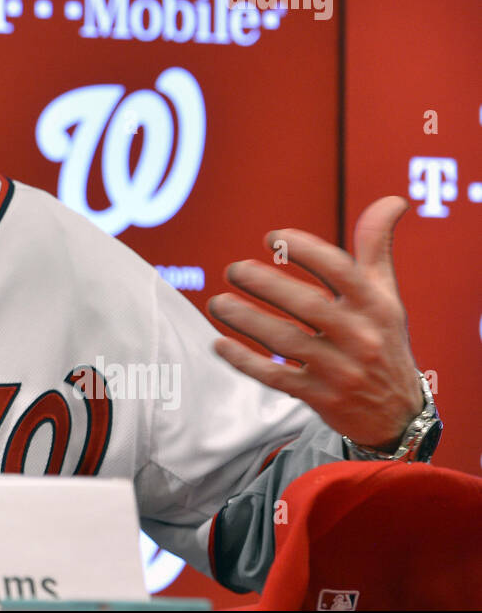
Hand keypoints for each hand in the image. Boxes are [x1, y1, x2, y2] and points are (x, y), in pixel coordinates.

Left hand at [205, 196, 422, 450]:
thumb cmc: (382, 339)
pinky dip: (244, 362)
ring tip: (217, 303)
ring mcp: (339, 371)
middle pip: (307, 306)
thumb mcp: (385, 296)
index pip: (340, 271)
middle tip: (233, 269)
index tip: (272, 236)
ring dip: (245, 320)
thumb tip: (393, 200)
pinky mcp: (319, 398)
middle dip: (265, 284)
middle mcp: (360, 337)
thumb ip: (376, 247)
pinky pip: (276, 378)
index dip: (305, 249)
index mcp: (375, 306)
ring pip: (285, 342)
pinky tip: (219, 343)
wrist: (396, 413)